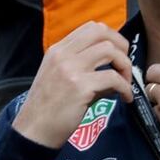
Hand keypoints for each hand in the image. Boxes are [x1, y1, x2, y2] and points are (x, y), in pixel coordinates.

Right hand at [12, 22, 132, 148]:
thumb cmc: (49, 107)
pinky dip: (126, 88)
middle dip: (122, 46)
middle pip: (102, 32)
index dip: (112, 37)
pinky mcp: (80, 86)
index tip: (119, 54)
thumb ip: (86, 67)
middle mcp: (63, 55)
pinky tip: (125, 98)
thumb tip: (117, 68)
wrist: (33, 131)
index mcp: (58, 50)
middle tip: (125, 65)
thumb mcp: (61, 78)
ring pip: (110, 50)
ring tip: (125, 83)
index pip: (91, 28)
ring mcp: (70, 69)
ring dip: (125, 66)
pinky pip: (114, 78)